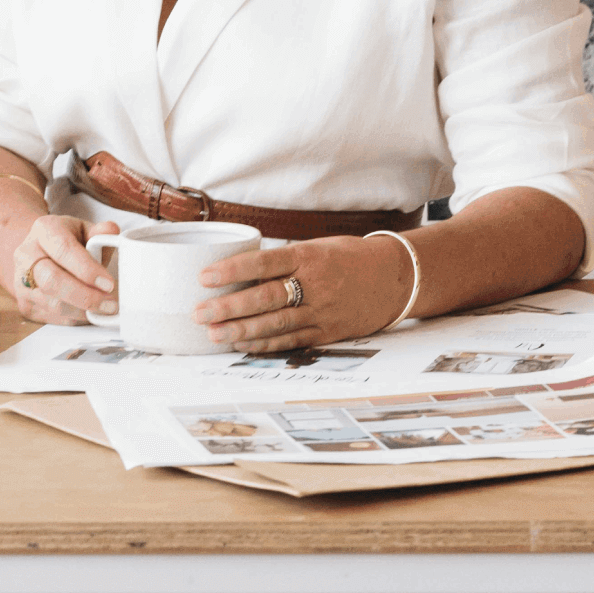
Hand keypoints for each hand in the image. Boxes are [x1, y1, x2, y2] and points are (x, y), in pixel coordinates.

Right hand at [6, 214, 118, 327]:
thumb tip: (111, 230)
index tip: (109, 283)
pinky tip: (89, 313)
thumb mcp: (84, 230)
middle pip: (51, 280)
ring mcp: (21, 282)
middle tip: (110, 302)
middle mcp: (26, 254)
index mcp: (43, 230)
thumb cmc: (67, 241)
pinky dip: (75, 319)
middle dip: (85, 295)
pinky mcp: (25, 304)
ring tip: (105, 309)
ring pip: (52, 304)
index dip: (87, 269)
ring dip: (83, 311)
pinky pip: (52, 318)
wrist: (40, 253)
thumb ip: (99, 233)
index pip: (63, 249)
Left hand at [196, 234, 412, 351]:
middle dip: (228, 307)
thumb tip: (241, 270)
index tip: (204, 277)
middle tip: (198, 312)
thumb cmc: (349, 257)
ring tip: (212, 333)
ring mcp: (322, 311)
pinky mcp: (328, 333)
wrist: (395, 278)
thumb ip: (284, 260)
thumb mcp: (317, 247)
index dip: (232, 270)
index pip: (264, 261)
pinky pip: (291, 341)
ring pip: (275, 324)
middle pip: (265, 297)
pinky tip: (242, 345)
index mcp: (309, 256)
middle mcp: (315, 284)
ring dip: (240, 331)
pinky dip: (264, 344)